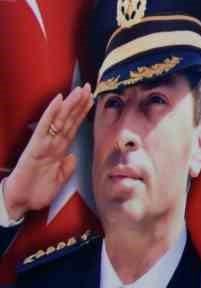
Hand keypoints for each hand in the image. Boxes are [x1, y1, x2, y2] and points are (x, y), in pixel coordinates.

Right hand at [3, 85, 92, 219]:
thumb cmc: (37, 190)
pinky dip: (51, 112)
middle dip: (78, 103)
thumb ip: (67, 166)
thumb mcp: (60, 179)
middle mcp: (52, 143)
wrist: (21, 201)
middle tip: (87, 87)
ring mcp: (44, 143)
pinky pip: (45, 126)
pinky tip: (58, 100)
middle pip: (68, 119)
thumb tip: (73, 156)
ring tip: (79, 90)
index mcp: (58, 150)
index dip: (82, 113)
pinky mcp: (35, 146)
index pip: (73, 127)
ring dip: (70, 104)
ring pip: (59, 119)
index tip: (91, 99)